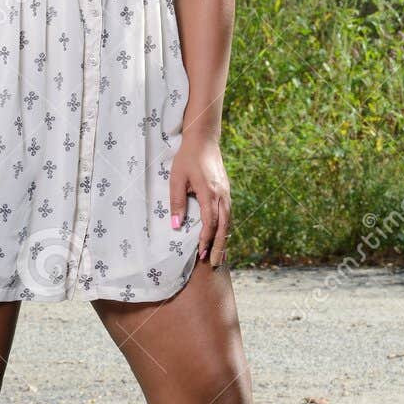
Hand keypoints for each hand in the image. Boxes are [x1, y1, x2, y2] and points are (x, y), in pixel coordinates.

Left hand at [170, 136, 229, 266]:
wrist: (204, 139)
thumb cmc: (187, 158)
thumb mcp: (176, 179)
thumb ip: (177, 202)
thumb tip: (175, 226)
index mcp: (209, 192)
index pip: (210, 222)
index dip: (206, 239)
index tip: (200, 253)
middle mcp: (222, 195)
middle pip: (224, 226)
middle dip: (219, 246)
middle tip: (214, 263)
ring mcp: (227, 192)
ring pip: (229, 221)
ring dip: (224, 239)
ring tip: (220, 255)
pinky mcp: (227, 190)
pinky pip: (228, 213)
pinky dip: (226, 228)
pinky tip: (221, 235)